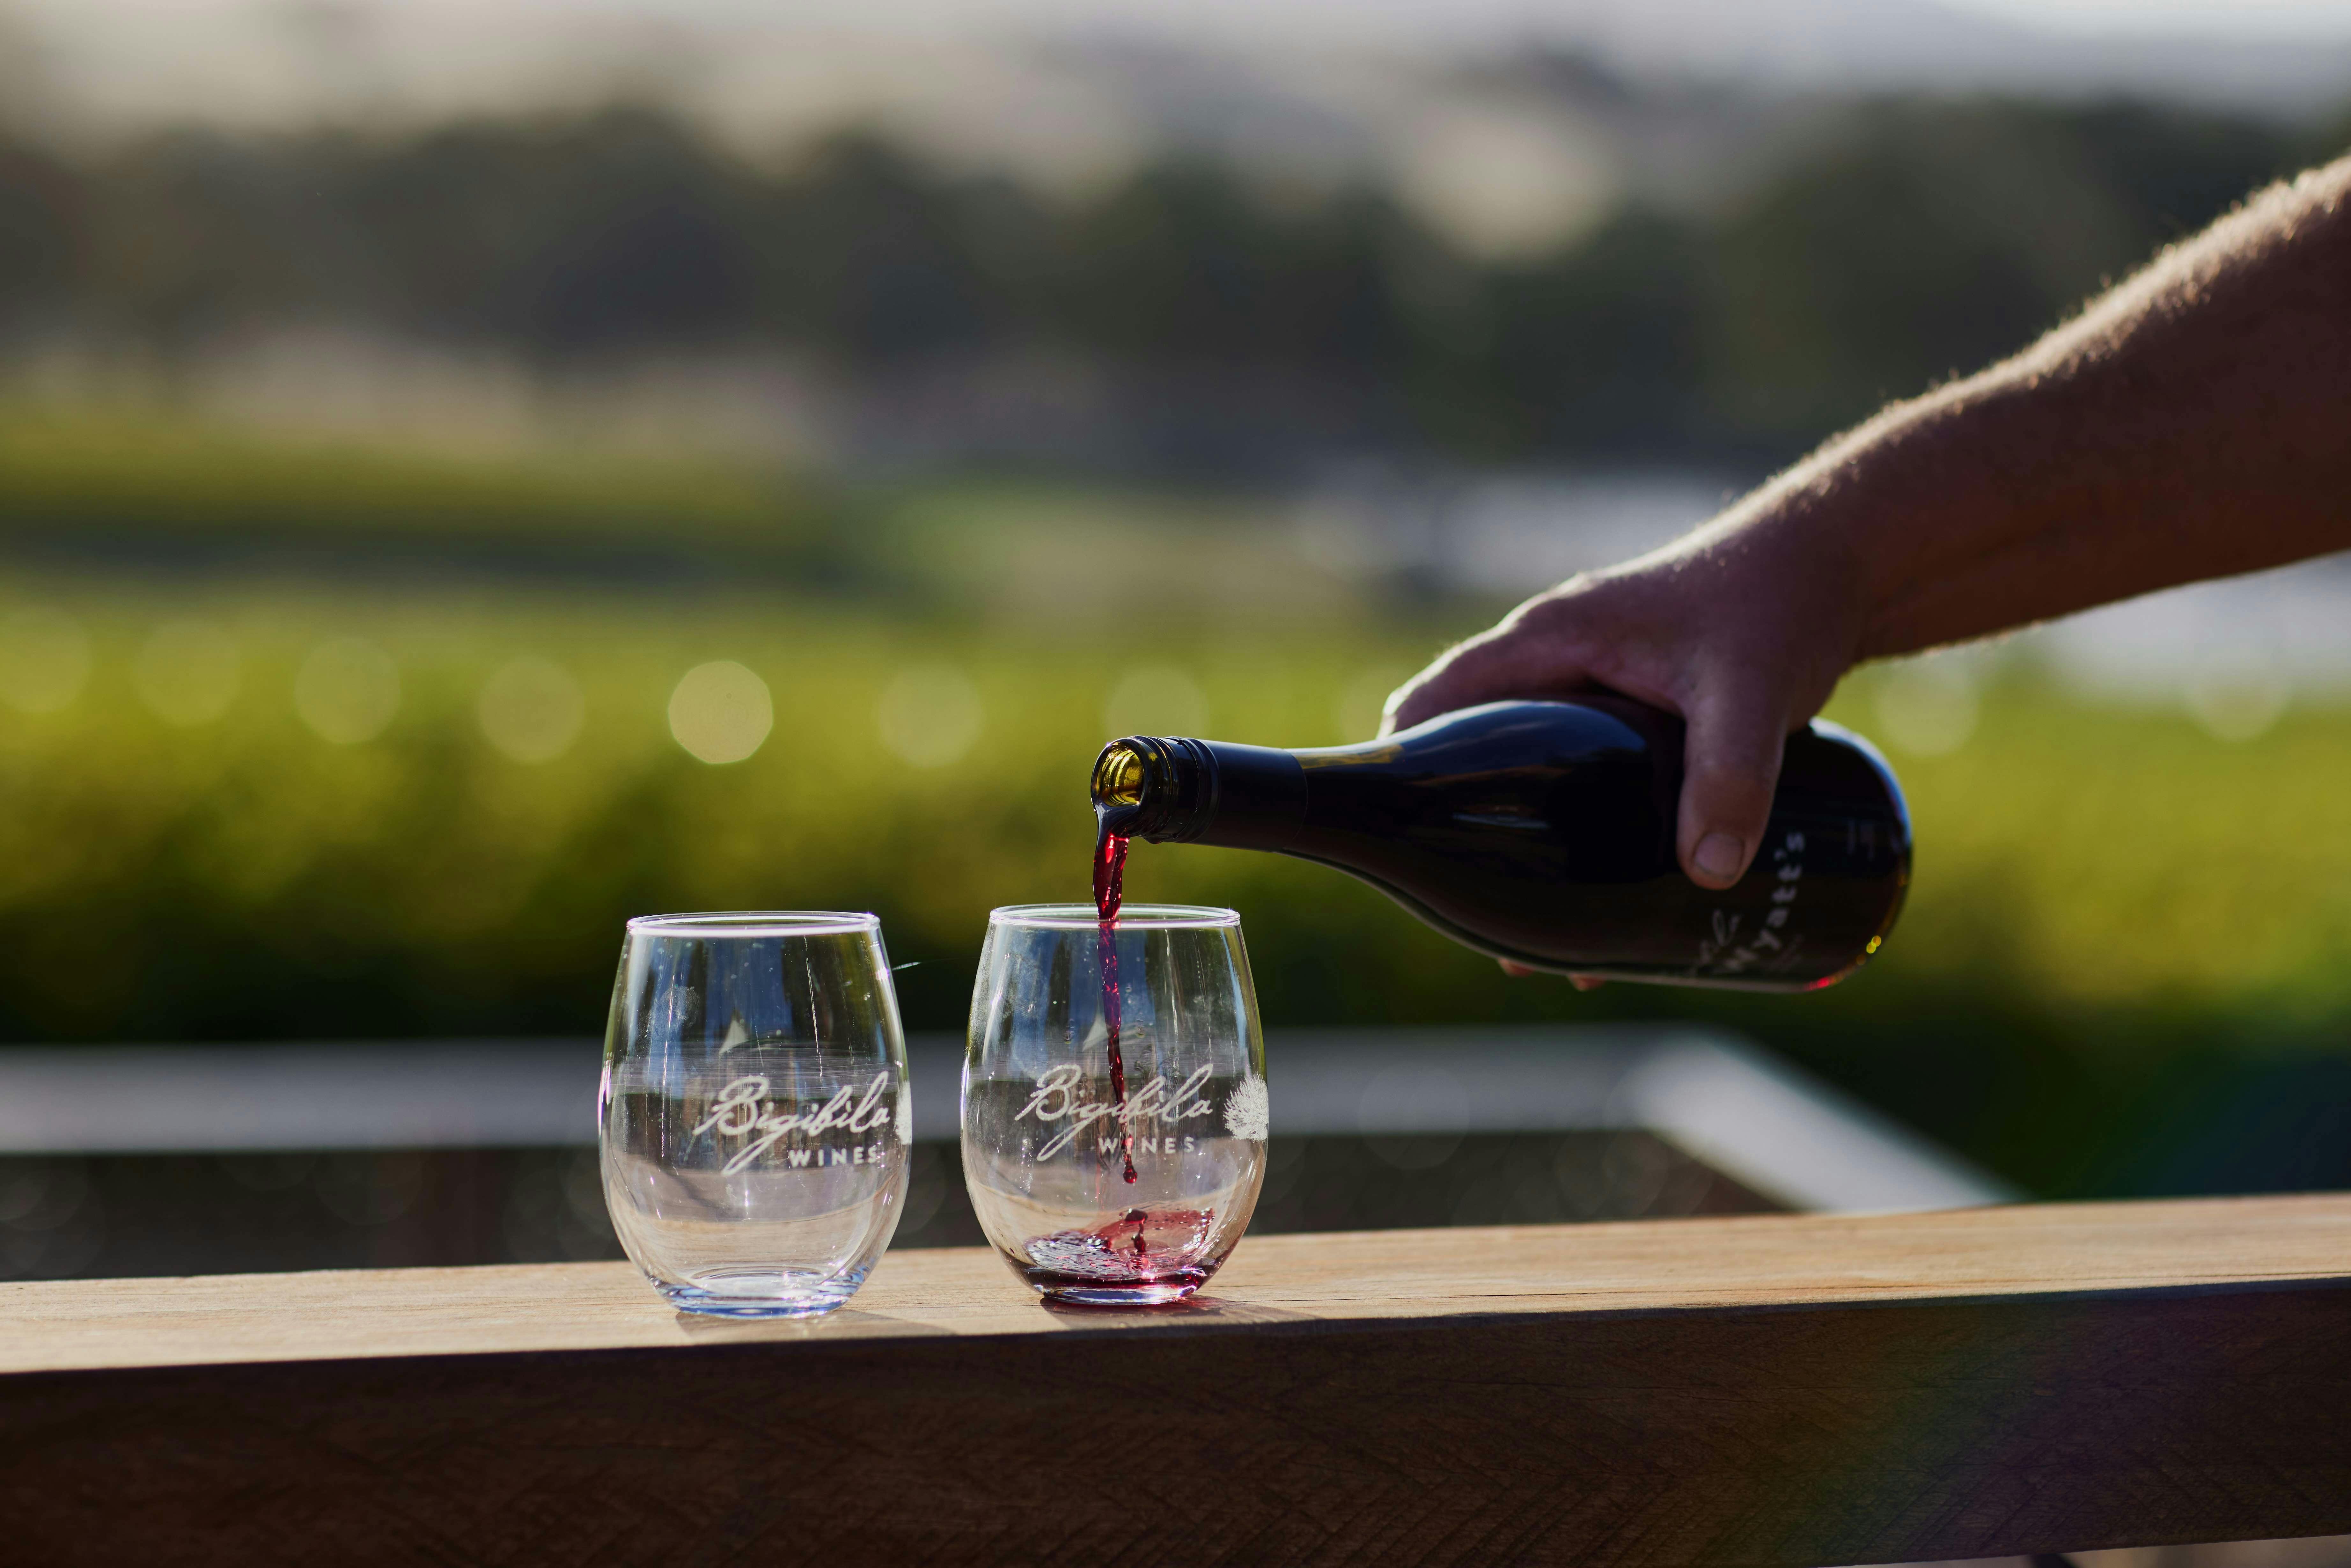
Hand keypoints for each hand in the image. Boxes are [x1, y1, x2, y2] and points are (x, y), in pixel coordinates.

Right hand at [1382, 506, 1865, 893]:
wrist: (1838, 566)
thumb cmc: (1779, 604)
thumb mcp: (1751, 692)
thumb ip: (1731, 776)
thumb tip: (1707, 874)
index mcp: (1548, 638)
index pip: (1438, 700)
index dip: (1406, 760)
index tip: (1404, 834)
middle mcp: (1555, 659)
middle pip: (1478, 746)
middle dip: (1474, 827)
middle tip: (1492, 919)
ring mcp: (1592, 683)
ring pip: (1532, 766)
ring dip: (1531, 840)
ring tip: (1552, 936)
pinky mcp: (1633, 709)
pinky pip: (1580, 771)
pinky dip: (1578, 826)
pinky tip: (1610, 893)